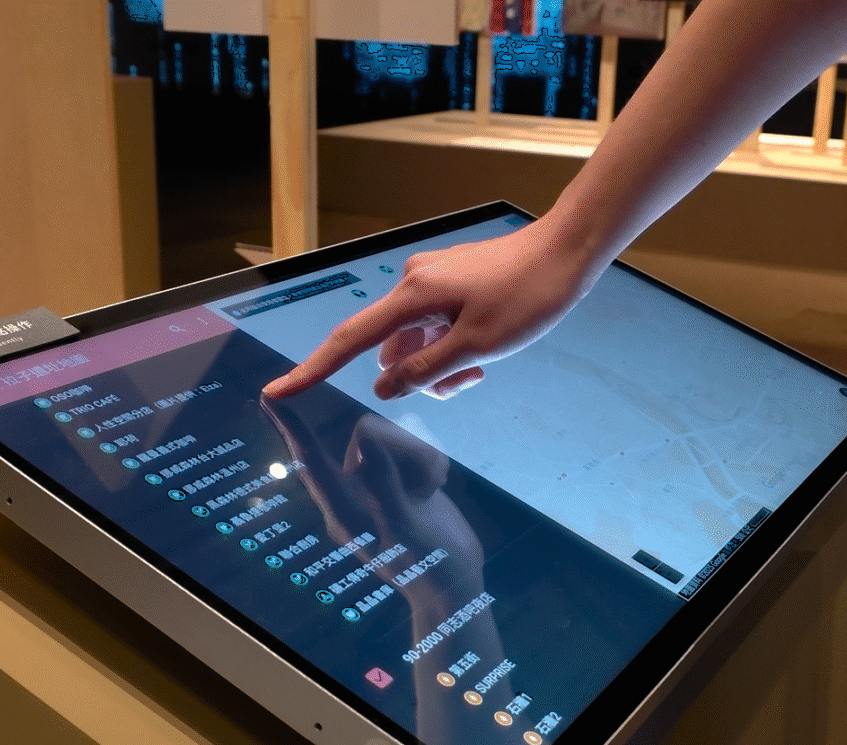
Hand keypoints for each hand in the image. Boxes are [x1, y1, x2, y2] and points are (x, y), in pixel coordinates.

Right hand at [262, 220, 599, 400]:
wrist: (568, 251)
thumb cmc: (528, 296)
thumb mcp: (477, 347)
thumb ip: (424, 370)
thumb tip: (383, 385)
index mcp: (412, 296)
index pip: (349, 342)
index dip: (312, 371)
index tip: (277, 390)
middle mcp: (413, 283)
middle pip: (391, 350)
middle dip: (420, 376)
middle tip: (469, 378)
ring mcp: (433, 282)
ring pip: (417, 344)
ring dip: (441, 365)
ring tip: (484, 365)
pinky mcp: (451, 284)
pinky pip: (435, 328)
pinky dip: (451, 347)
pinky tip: (486, 349)